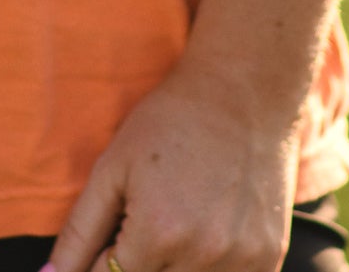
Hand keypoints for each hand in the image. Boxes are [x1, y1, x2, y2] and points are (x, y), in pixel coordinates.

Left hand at [46, 59, 298, 271]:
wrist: (243, 94)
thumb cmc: (169, 122)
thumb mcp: (113, 167)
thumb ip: (79, 231)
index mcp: (159, 231)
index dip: (101, 266)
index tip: (111, 240)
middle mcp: (203, 254)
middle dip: (137, 265)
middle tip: (145, 226)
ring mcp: (242, 261)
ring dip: (172, 267)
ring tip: (176, 222)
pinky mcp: (269, 259)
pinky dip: (208, 268)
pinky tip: (207, 231)